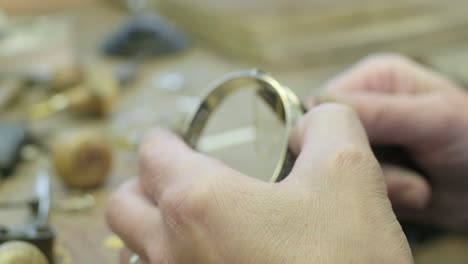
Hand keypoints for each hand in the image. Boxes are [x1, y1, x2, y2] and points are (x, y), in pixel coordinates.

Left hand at [106, 104, 411, 263]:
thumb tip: (312, 121)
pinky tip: (211, 262)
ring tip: (191, 225)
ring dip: (149, 230)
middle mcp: (170, 252)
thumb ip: (328, 124)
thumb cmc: (343, 261)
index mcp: (197, 203)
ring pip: (133, 253)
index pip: (153, 154)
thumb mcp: (349, 174)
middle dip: (144, 184)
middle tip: (177, 180)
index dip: (164, 140)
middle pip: (123, 207)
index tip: (174, 139)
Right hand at [318, 54, 467, 229]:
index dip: (327, 133)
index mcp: (372, 80)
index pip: (319, 104)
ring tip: (416, 186)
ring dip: (379, 186)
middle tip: (406, 176)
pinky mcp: (367, 173)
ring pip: (337, 172)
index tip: (362, 154)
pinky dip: (380, 200)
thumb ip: (379, 112)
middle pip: (325, 142)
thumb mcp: (434, 119)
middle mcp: (362, 109)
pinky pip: (351, 192)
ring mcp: (364, 145)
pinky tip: (411, 195)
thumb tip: (315, 106)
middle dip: (362, 165)